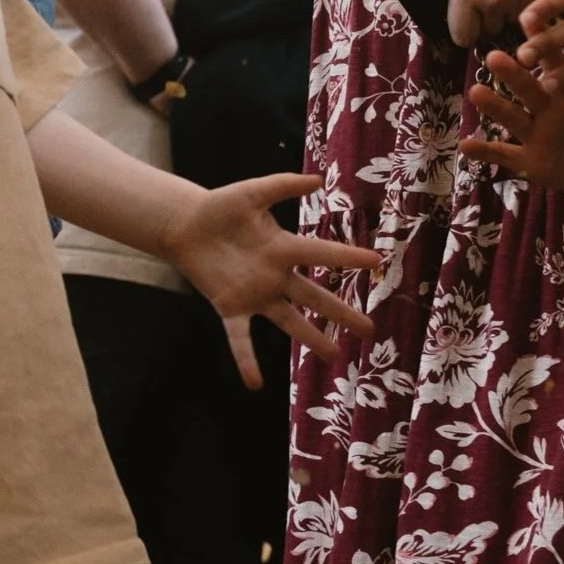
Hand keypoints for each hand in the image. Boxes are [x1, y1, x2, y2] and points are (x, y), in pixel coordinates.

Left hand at [161, 172, 380, 388]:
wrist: (186, 225)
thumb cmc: (220, 207)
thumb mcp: (253, 192)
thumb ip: (283, 185)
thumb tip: (317, 180)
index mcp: (283, 247)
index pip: (322, 253)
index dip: (348, 256)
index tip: (377, 262)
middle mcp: (276, 275)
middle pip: (315, 297)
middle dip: (342, 312)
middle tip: (369, 329)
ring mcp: (255, 294)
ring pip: (288, 321)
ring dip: (311, 339)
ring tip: (334, 357)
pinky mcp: (230, 308)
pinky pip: (240, 338)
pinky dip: (246, 359)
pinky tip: (254, 383)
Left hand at [438, 0, 563, 48]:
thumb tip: (439, 2)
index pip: (462, 36)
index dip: (465, 28)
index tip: (471, 20)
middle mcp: (494, 1)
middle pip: (489, 31)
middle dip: (489, 18)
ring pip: (514, 23)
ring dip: (512, 11)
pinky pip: (538, 12)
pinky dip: (534, 2)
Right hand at [459, 50, 563, 189]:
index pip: (553, 62)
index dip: (542, 41)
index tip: (529, 18)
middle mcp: (546, 108)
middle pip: (527, 88)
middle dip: (511, 74)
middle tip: (493, 57)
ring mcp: (535, 134)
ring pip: (512, 118)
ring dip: (494, 106)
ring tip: (475, 93)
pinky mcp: (528, 161)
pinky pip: (504, 156)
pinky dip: (485, 152)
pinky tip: (464, 145)